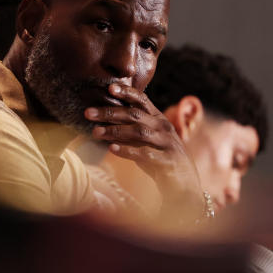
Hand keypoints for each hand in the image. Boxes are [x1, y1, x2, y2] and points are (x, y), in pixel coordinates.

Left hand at [84, 83, 203, 225]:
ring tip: (95, 132)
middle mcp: (163, 128)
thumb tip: (101, 123)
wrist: (184, 184)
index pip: (142, 100)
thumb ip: (128, 131)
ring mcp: (167, 144)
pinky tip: (111, 149)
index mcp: (158, 119)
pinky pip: (145, 154)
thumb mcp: (144, 141)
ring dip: (115, 131)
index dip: (127, 92)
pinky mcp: (167, 161)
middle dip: (110, 112)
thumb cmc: (159, 159)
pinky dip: (127, 151)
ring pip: (139, 132)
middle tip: (88, 113)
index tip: (109, 87)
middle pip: (135, 115)